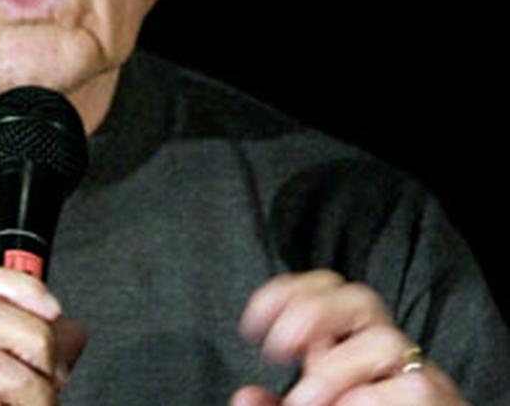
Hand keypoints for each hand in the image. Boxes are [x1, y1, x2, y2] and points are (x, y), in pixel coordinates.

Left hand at [232, 270, 467, 405]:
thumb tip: (245, 396)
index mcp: (351, 343)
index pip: (327, 290)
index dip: (288, 293)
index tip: (252, 325)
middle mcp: (384, 351)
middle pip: (360, 298)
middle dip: (312, 313)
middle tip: (277, 352)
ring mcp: (416, 374)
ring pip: (385, 341)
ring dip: (335, 370)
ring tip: (304, 402)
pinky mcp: (439, 402)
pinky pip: (413, 388)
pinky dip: (371, 400)